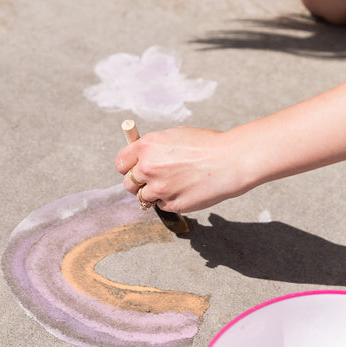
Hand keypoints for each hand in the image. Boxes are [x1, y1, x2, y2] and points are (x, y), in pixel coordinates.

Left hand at [115, 126, 253, 212]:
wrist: (230, 161)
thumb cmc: (206, 145)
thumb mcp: (174, 136)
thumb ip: (153, 148)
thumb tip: (140, 157)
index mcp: (147, 147)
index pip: (120, 163)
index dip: (127, 167)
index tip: (133, 169)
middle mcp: (149, 168)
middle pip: (128, 183)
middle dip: (138, 183)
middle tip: (153, 179)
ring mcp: (160, 189)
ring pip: (144, 197)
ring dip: (154, 193)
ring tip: (173, 184)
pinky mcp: (172, 205)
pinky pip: (162, 206)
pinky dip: (170, 200)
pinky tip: (185, 189)